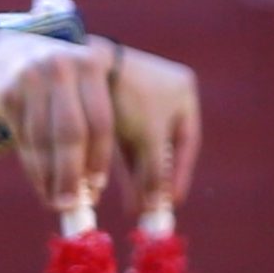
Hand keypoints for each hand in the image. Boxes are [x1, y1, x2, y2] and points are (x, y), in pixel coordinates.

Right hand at [0, 30, 114, 216]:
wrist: (6, 54)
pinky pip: (22, 140)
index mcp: (91, 66)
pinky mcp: (6, 92)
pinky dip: (33, 167)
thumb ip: (91, 128)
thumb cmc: (57, 86)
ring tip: (56, 201)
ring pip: (42, 140)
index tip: (96, 188)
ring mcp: (30, 77)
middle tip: (72, 205)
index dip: (98, 159)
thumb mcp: (80, 90)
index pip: (100, 121)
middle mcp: (61, 66)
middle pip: (70, 132)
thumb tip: (94, 191)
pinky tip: (41, 184)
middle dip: (71, 174)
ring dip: (49, 177)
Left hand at [104, 44, 200, 213]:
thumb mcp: (148, 137)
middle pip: (165, 150)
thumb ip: (156, 172)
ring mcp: (141, 101)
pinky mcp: (118, 106)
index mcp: (183, 94)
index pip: (187, 144)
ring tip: (135, 207)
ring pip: (144, 148)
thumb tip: (158, 207)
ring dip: (140, 178)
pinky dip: (125, 165)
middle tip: (151, 211)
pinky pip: (127, 142)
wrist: (86, 62)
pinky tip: (124, 189)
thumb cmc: (126, 95)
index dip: (179, 176)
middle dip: (156, 183)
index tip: (172, 203)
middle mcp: (165, 97)